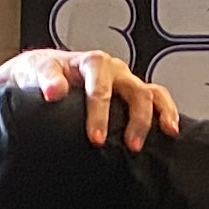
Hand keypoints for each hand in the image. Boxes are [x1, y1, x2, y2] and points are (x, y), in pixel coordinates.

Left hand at [2, 46, 181, 146]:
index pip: (101, 85)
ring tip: (163, 136)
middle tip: (130, 145)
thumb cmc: (41, 74)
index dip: (100, 112)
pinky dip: (167, 112)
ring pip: (151, 94)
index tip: (96, 138)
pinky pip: (157, 99)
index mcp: (92, 63)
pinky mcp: (132, 93)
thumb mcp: (37, 71)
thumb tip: (55, 91)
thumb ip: (46, 79)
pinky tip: (171, 132)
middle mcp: (114, 70)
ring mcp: (126, 82)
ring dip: (156, 117)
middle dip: (136, 119)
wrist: (44, 75)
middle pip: (135, 91)